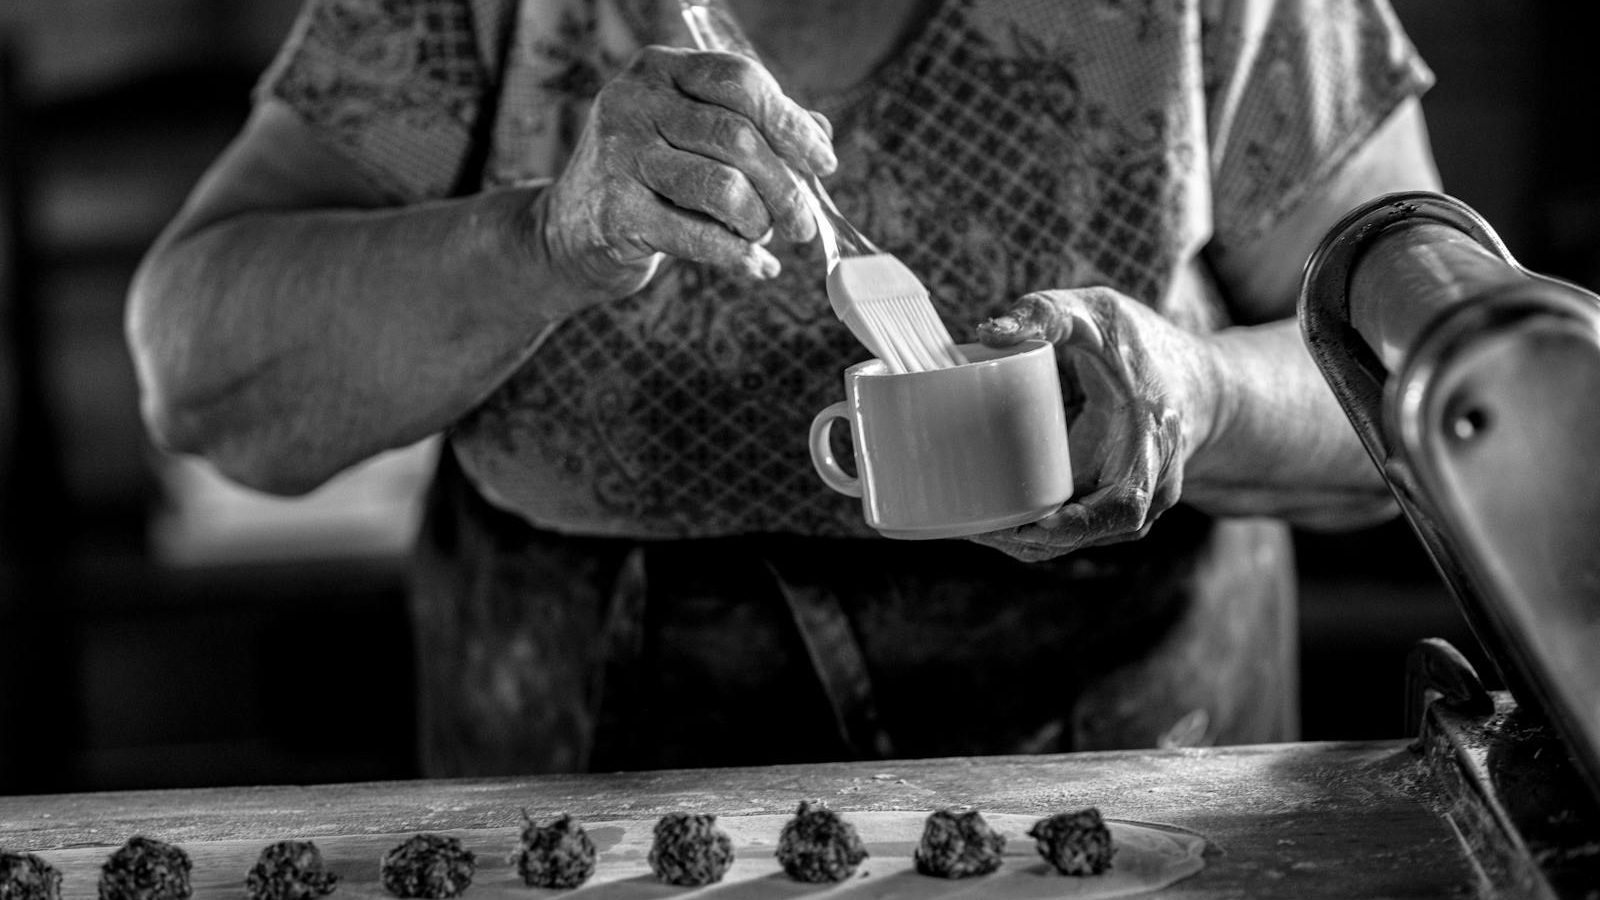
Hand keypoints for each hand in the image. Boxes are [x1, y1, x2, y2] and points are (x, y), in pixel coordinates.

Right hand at [541, 45, 835, 298]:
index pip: (741, 81)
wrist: (569, 230)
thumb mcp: (693, 139)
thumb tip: (819, 135)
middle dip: (784, 187)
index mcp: (660, 70)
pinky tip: (758, 267)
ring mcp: (619, 155)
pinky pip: (699, 236)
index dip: (790, 123)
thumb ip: (753, 129)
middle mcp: (634, 102)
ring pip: (723, 187)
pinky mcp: (616, 212)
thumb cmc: (647, 180)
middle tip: (802, 223)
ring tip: (762, 236)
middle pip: (737, 136)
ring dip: (758, 222)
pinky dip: (740, 257)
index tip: (824, 162)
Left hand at [968, 287, 1218, 561]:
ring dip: (1024, 541)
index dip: (1080, 523)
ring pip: (1076, 540)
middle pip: (1089, 533)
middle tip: (971, 526)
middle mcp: (1149, 488)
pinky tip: (987, 523)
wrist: (1199, 385)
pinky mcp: (1107, 507)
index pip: (1125, 504)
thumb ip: (1049, 314)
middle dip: (1030, 539)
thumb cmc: (1147, 346)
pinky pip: (1071, 531)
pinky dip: (1032, 533)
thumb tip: (989, 331)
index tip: (1032, 524)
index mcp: (1152, 444)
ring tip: (968, 526)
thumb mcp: (1101, 314)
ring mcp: (1131, 506)